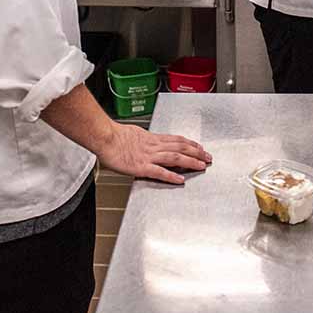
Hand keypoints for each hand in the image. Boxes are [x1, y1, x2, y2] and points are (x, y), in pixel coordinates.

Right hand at [98, 123, 212, 184]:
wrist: (104, 137)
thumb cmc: (113, 135)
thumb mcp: (132, 133)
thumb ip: (142, 139)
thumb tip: (144, 140)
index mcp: (151, 138)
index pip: (176, 139)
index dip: (189, 143)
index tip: (199, 146)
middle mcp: (153, 146)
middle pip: (180, 147)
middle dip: (196, 152)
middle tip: (208, 156)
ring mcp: (148, 156)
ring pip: (174, 157)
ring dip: (190, 161)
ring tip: (202, 165)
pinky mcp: (141, 167)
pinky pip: (159, 171)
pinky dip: (171, 175)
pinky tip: (180, 179)